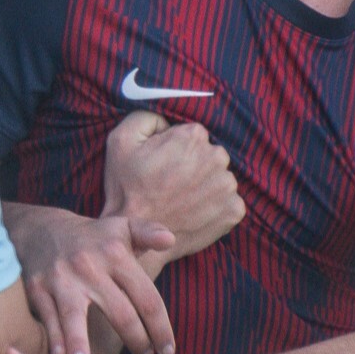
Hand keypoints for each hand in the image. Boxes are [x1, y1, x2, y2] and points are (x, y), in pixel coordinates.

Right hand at [8, 206, 175, 353]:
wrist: (40, 228)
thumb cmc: (93, 237)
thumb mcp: (122, 227)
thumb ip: (149, 232)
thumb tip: (170, 240)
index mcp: (116, 254)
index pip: (147, 298)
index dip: (160, 329)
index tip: (168, 350)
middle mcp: (89, 267)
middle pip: (120, 314)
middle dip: (137, 342)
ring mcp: (61, 280)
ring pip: (75, 317)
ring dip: (82, 344)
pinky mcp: (37, 289)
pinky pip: (48, 320)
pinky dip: (54, 340)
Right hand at [102, 110, 242, 261]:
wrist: (138, 236)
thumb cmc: (127, 189)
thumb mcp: (120, 140)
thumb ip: (146, 117)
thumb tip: (166, 121)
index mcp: (193, 136)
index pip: (192, 136)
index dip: (175, 150)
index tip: (163, 167)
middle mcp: (216, 157)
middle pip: (209, 155)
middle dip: (194, 166)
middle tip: (172, 185)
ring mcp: (228, 186)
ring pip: (220, 178)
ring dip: (205, 186)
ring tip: (182, 200)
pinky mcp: (234, 210)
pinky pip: (229, 201)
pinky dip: (215, 207)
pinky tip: (194, 212)